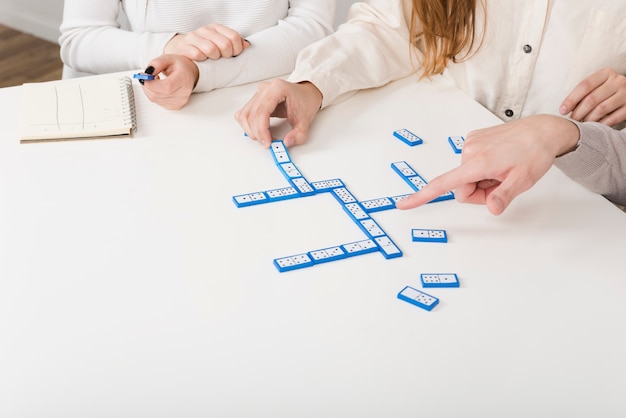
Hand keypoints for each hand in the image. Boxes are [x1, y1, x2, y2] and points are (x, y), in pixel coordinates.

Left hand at [140, 54, 198, 109]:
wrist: (188, 74)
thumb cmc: (180, 66)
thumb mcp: (168, 58)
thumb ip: (157, 63)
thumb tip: (147, 73)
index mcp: (184, 79)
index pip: (166, 87)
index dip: (151, 84)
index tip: (143, 77)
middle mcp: (184, 93)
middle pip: (158, 94)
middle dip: (147, 85)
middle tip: (145, 76)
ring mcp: (180, 101)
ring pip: (155, 99)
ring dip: (149, 89)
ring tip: (154, 80)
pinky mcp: (176, 106)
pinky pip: (158, 102)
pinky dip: (153, 94)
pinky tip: (158, 88)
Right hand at [164, 23, 249, 61]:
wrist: (182, 49)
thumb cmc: (204, 48)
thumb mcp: (220, 43)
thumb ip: (234, 44)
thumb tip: (247, 45)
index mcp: (216, 27)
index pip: (234, 37)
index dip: (237, 49)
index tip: (233, 55)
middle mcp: (205, 30)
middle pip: (225, 44)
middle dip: (226, 55)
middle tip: (222, 58)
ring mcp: (193, 37)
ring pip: (211, 49)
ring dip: (214, 58)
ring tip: (212, 59)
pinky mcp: (184, 46)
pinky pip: (197, 55)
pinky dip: (202, 60)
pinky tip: (202, 60)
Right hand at [234, 79, 322, 147]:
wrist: (305, 94)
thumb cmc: (305, 101)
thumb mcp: (305, 120)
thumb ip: (299, 134)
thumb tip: (287, 142)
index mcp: (277, 89)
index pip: (262, 111)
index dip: (262, 130)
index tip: (267, 143)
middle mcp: (265, 89)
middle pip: (251, 115)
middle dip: (258, 133)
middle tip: (268, 143)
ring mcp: (258, 94)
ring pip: (244, 115)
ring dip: (251, 131)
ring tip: (264, 138)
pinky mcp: (255, 100)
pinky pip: (244, 114)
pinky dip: (248, 126)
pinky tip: (258, 131)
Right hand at [395, 115, 579, 214]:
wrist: (543, 130)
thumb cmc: (535, 152)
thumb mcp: (523, 180)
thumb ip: (504, 195)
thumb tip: (492, 208)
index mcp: (478, 163)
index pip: (443, 184)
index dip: (422, 196)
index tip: (404, 204)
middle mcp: (469, 151)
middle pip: (461, 187)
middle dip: (478, 191)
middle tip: (501, 184)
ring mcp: (471, 144)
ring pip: (466, 177)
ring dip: (482, 180)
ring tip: (504, 170)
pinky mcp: (474, 140)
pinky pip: (470, 165)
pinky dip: (483, 168)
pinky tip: (500, 161)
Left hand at [560, 67, 625, 125]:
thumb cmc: (606, 92)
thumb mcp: (597, 86)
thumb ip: (583, 93)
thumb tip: (564, 109)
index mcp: (606, 73)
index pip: (584, 86)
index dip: (571, 99)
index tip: (562, 111)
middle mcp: (617, 81)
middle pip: (591, 99)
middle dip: (578, 112)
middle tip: (572, 120)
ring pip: (601, 109)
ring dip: (588, 119)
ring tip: (582, 123)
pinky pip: (612, 118)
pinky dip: (601, 124)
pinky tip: (594, 127)